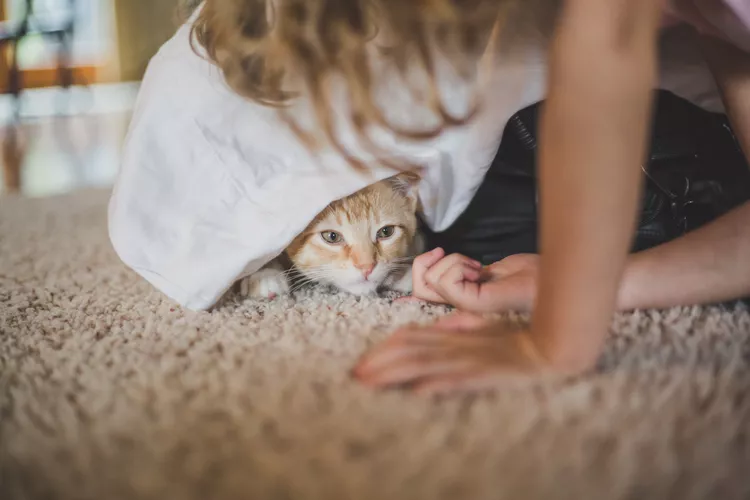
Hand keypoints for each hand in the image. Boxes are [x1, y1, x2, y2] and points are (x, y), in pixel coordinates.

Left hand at [352, 312, 558, 394]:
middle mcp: (454, 345)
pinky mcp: (484, 373)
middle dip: (378, 363)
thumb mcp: (480, 326)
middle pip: (408, 350)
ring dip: (394, 374)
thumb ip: (453, 326)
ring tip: (371, 384)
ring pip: (423, 363)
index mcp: (451, 334)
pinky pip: (456, 379)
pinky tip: (417, 392)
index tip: (362, 364)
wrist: (548, 347)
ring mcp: (468, 359)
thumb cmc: (513, 338)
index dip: (383, 349)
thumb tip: (424, 331)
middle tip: (354, 377)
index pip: (409, 338)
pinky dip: (436, 384)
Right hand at [404, 249, 538, 312]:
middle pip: (419, 288)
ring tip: (477, 266)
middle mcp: (461, 307)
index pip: (423, 299)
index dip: (408, 287)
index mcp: (463, 301)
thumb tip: (433, 269)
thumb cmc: (531, 275)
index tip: (423, 265)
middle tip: (461, 259)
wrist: (560, 278)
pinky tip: (480, 270)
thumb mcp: (491, 269)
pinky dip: (457, 266)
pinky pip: (447, 283)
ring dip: (451, 263)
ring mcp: (467, 307)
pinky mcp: (474, 304)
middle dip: (426, 264)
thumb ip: (462, 273)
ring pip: (431, 282)